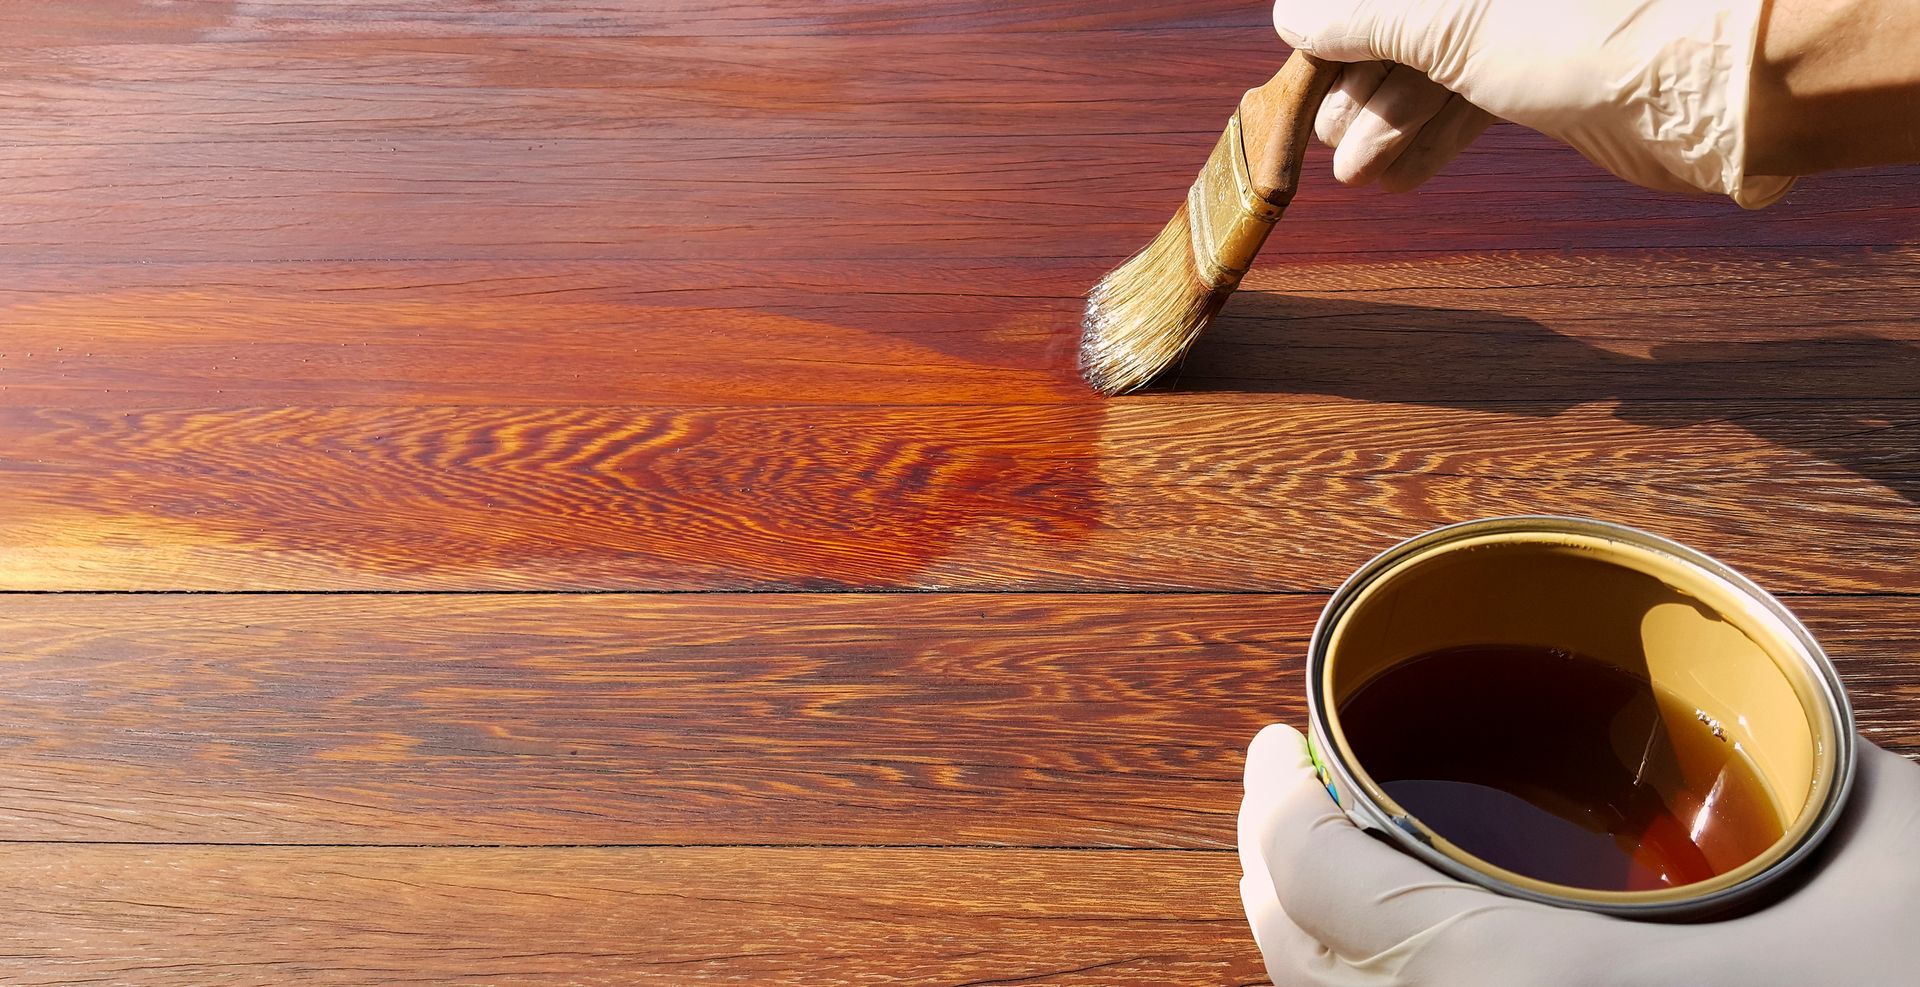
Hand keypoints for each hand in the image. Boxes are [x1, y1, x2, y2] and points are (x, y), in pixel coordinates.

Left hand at [1238, 723, 1919, 985]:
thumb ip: (1760, 773)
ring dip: (1316, 948)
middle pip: (1308, 974)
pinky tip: (1411, 952)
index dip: (1274, 807)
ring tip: (1330, 869)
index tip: (1276, 743)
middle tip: (1284, 800)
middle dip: (1272, 876)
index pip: (1321, 890)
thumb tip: (1719, 713)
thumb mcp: (1871, 839)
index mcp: (1537, 981)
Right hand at [1269, 0, 1793, 206]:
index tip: (1302, 74)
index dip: (1335, 30)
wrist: (1714, 87)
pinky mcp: (1549, 68)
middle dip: (1361, 86)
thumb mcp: (1449, 20)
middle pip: (1400, 26)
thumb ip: (1363, 16)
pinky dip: (1431, 136)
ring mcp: (1524, 19)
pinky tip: (1396, 175)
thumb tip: (1295, 17)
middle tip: (1335, 140)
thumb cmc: (1593, 31)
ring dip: (1388, 122)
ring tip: (1361, 171)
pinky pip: (1470, 97)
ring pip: (1433, 66)